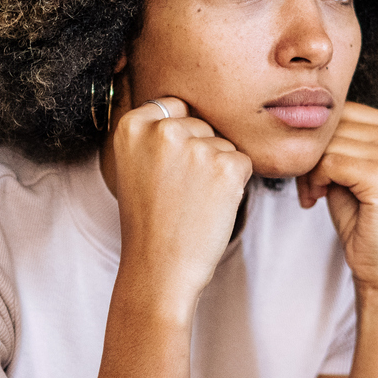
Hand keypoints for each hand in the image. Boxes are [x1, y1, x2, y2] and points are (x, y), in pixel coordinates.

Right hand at [108, 96, 253, 315]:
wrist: (158, 270)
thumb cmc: (149, 223)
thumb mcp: (134, 166)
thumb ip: (155, 135)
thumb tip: (192, 111)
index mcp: (133, 125)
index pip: (175, 107)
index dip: (181, 137)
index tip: (171, 167)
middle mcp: (163, 129)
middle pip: (203, 124)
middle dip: (201, 153)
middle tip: (181, 193)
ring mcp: (196, 147)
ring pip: (224, 144)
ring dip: (218, 170)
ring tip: (193, 203)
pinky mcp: (226, 166)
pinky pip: (244, 162)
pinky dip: (236, 185)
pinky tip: (212, 207)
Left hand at [297, 102, 377, 303]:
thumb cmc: (361, 217)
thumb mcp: (347, 167)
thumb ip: (335, 138)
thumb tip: (296, 113)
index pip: (339, 111)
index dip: (317, 140)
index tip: (313, 171)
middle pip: (331, 125)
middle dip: (310, 155)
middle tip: (309, 186)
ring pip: (327, 144)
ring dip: (309, 171)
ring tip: (314, 194)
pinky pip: (329, 163)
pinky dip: (315, 182)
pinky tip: (318, 199)